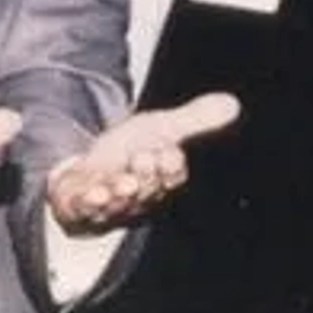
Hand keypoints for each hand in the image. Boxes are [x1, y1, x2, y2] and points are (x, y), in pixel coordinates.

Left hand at [47, 92, 240, 231]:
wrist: (89, 173)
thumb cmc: (130, 153)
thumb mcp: (161, 129)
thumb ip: (194, 120)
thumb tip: (232, 104)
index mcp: (161, 180)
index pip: (172, 176)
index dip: (171, 165)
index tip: (168, 150)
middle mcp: (137, 197)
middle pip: (147, 190)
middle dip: (145, 175)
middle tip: (142, 158)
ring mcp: (108, 206)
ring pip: (118, 203)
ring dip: (118, 194)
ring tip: (118, 184)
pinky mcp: (80, 207)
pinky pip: (84, 208)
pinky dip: (88, 202)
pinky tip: (90, 194)